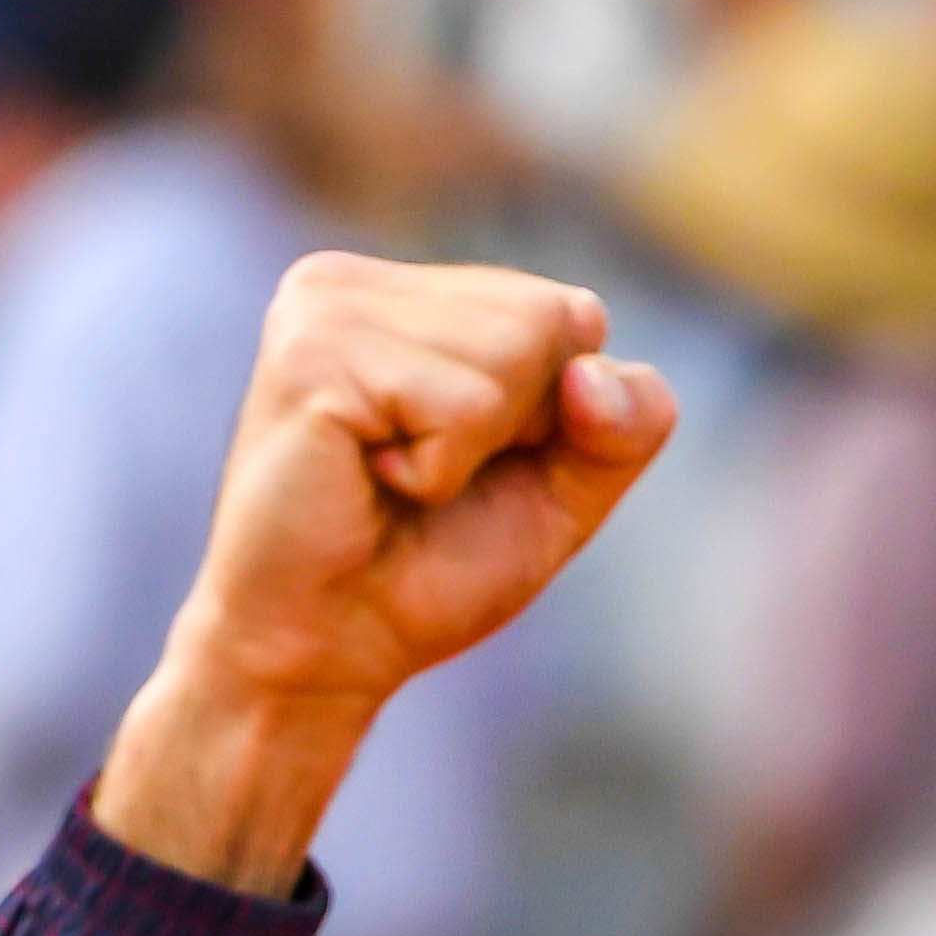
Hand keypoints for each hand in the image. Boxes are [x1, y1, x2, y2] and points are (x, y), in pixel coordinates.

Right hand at [94, 253, 672, 894]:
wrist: (324, 652)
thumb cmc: (429, 570)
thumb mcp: (561, 493)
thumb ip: (624, 425)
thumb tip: (593, 372)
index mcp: (408, 296)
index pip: (573, 316)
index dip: (558, 420)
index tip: (469, 467)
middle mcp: (356, 282)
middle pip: (550, 320)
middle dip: (520, 429)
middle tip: (424, 480)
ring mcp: (325, 306)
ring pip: (513, 352)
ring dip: (472, 452)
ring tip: (390, 479)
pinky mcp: (311, 355)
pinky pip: (460, 404)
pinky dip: (438, 469)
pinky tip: (369, 480)